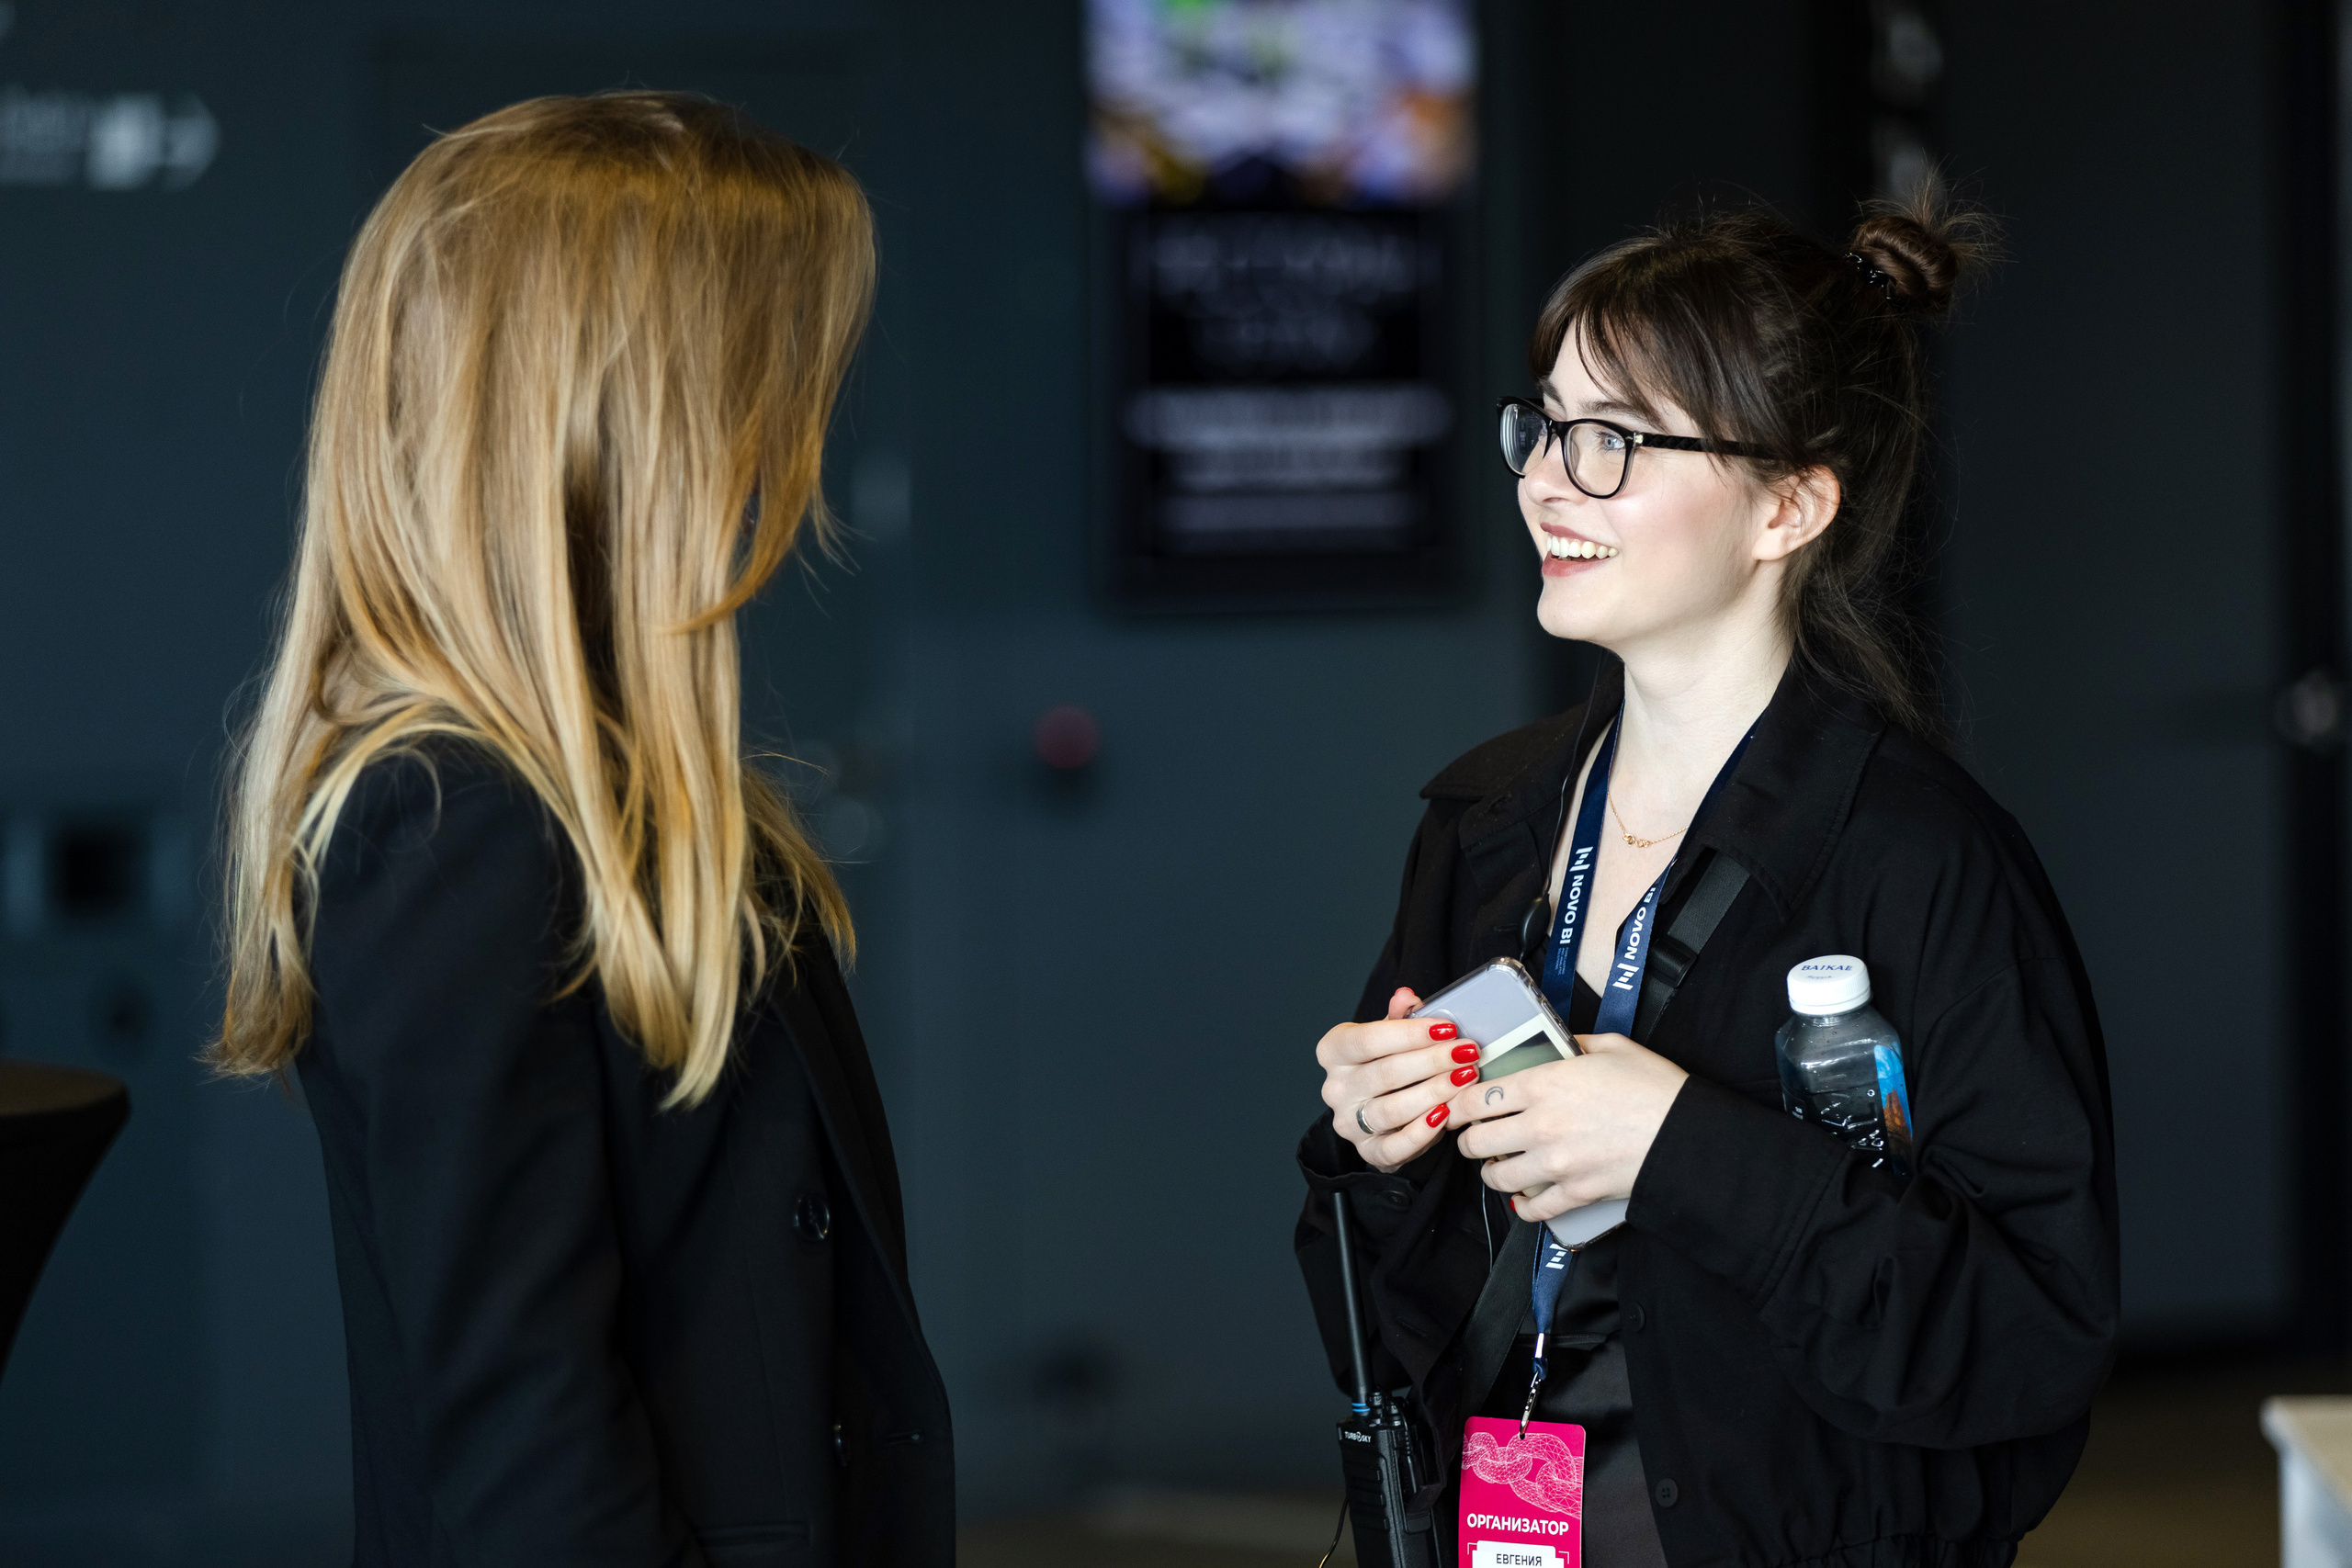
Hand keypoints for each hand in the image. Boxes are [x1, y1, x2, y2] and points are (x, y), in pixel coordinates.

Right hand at [1317, 987, 1482, 1174]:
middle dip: (1433, 1061)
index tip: (1448, 1029)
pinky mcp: (1367, 1152)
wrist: (1378, 1111)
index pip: (1368, 1039)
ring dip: (1434, 1092)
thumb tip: (1407, 996)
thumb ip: (1399, 1017)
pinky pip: (1395, 1147)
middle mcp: (1335, 1088)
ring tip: (1466, 1078)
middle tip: (1468, 1052)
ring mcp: (1348, 1123)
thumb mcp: (1390, 1035)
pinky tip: (1446, 1114)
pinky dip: (1422, 1133)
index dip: (1410, 1034)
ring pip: (1392, 1110)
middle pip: (1386, 1073)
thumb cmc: (1387, 1063)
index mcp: (1334, 1051)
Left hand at [1446, 1033, 1689, 1221]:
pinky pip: (1532, 1210)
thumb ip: (1574, 1042)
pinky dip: (1524, 1207)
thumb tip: (1557, 1043)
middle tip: (1478, 1136)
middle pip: (1476, 1141)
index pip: (1476, 1099)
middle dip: (1471, 1139)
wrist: (1688, 1135)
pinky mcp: (1575, 1193)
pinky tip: (1525, 1198)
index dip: (1459, 1105)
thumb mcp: (1613, 1046)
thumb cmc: (1655, 1087)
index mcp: (1543, 1084)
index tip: (1458, 1108)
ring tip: (1502, 1164)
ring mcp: (1556, 1163)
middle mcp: (1540, 1126)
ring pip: (1497, 1177)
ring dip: (1494, 1172)